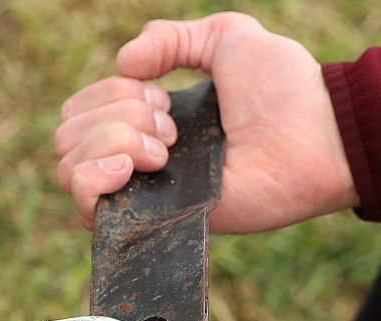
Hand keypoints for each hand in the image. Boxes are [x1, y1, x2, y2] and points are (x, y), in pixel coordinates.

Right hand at [55, 13, 358, 232]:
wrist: (313, 139)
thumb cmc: (282, 92)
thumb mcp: (226, 38)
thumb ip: (172, 37)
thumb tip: (123, 63)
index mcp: (141, 121)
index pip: (79, 109)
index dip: (112, 94)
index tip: (165, 98)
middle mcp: (131, 159)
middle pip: (66, 135)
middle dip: (116, 118)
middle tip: (172, 127)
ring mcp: (136, 193)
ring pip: (69, 165)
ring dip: (114, 144)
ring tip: (168, 150)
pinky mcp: (143, 223)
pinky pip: (82, 205)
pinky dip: (96, 176)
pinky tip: (135, 167)